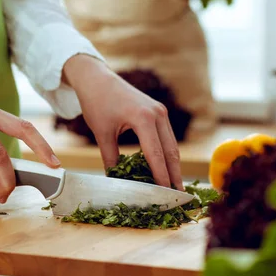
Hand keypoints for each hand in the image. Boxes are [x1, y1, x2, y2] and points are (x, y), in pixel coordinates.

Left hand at [63, 55, 182, 188]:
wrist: (97, 79)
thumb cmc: (97, 103)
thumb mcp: (102, 133)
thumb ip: (111, 159)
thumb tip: (116, 182)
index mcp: (144, 118)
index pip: (156, 155)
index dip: (162, 177)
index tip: (165, 194)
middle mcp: (158, 114)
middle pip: (171, 151)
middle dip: (174, 175)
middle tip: (178, 197)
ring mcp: (161, 112)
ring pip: (171, 145)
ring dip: (173, 166)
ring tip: (174, 186)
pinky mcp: (158, 112)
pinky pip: (166, 137)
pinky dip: (167, 154)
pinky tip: (166, 168)